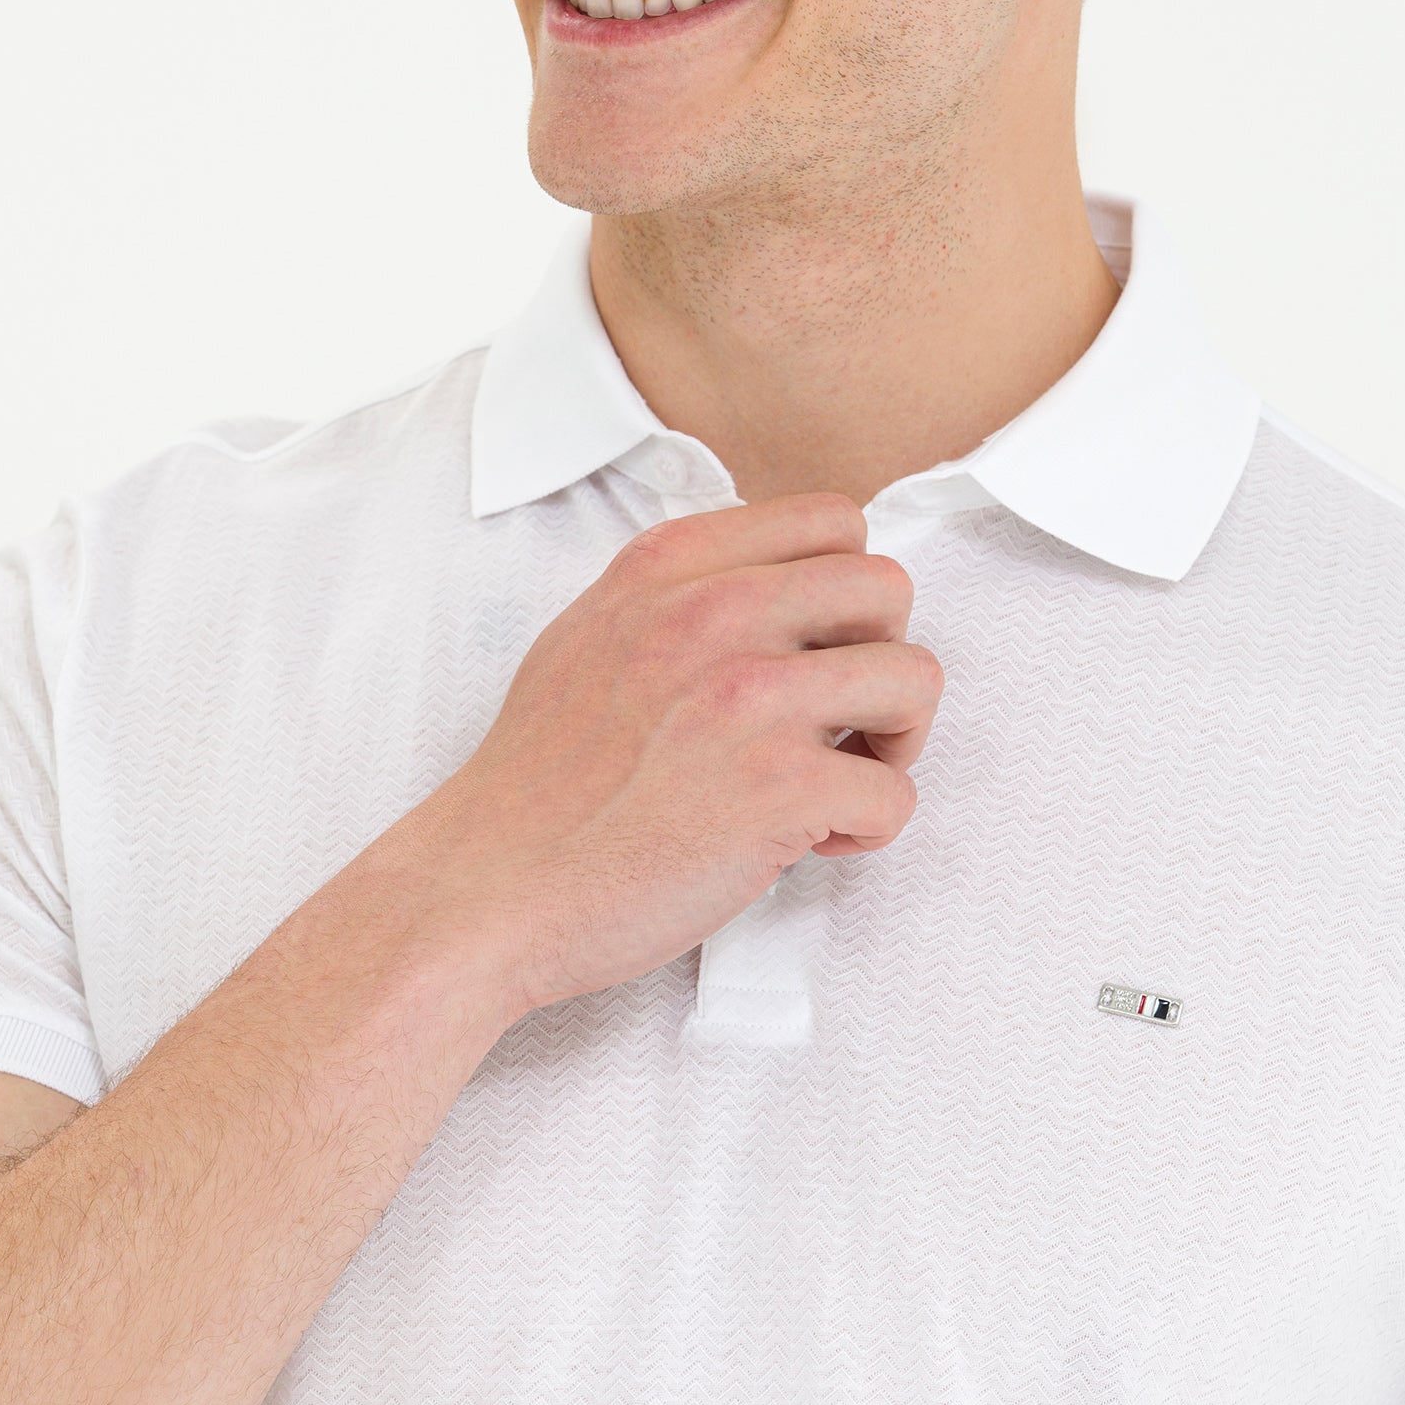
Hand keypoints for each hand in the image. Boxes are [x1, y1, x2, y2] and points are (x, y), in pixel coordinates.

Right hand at [397, 493, 940, 1024]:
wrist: (488, 886)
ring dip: (894, 741)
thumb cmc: (537, 781)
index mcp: (671, 567)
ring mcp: (750, 698)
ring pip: (916, 679)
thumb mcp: (588, 634)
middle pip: (888, 587)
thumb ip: (677, 595)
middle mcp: (715, 614)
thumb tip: (769, 588)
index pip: (832, 518)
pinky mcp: (778, 789)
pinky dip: (865, 828)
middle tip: (844, 719)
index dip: (846, 591)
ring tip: (838, 780)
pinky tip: (806, 842)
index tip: (819, 647)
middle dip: (883, 655)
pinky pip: (894, 795)